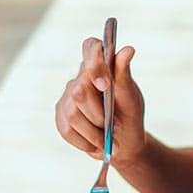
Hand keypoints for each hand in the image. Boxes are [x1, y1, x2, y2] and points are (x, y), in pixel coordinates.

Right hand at [54, 37, 146, 163]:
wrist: (123, 143)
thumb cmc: (129, 115)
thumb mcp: (131, 97)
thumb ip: (125, 75)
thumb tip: (128, 50)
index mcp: (100, 66)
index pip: (90, 47)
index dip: (93, 63)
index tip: (105, 85)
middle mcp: (80, 78)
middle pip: (79, 91)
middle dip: (98, 114)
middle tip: (114, 126)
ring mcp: (67, 97)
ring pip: (72, 114)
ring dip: (93, 133)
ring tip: (108, 141)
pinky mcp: (61, 116)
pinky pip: (66, 130)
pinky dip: (84, 142)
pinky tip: (96, 144)